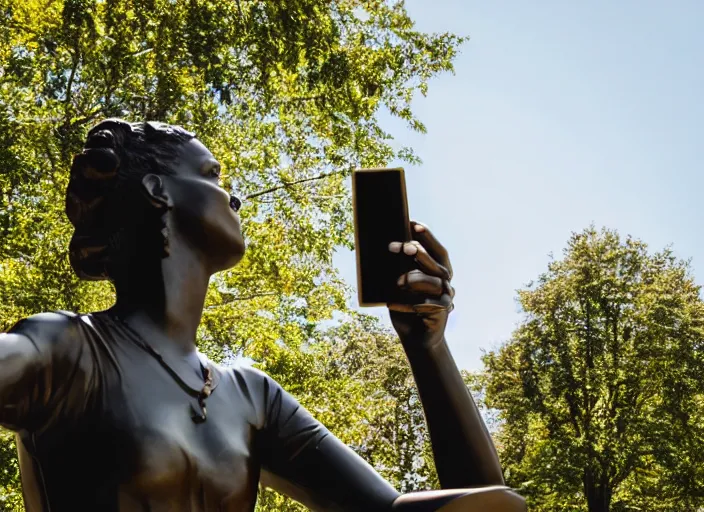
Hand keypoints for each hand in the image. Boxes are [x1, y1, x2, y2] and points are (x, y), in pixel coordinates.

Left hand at [387, 221, 454, 347]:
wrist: (414, 336)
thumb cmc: (405, 304)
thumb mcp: (399, 283)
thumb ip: (400, 266)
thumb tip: (389, 245)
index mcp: (438, 268)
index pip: (436, 249)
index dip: (427, 235)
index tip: (412, 223)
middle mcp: (445, 279)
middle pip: (437, 262)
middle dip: (420, 252)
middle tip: (404, 247)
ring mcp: (446, 295)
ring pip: (434, 282)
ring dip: (414, 279)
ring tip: (397, 282)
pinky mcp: (443, 312)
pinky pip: (428, 305)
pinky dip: (409, 304)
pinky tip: (392, 303)